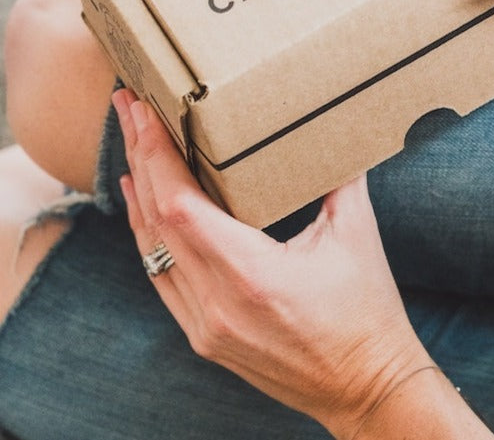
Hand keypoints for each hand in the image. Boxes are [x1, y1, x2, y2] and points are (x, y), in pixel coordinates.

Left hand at [114, 89, 430, 439]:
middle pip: (156, 220)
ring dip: (138, 193)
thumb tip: (334, 126)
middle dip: (139, 157)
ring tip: (130, 143)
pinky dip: (149, 235)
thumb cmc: (367, 310)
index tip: (144, 112)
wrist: (365, 386)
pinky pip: (163, 277)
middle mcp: (216, 304)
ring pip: (151, 250)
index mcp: (252, 274)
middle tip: (127, 107)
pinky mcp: (205, 336)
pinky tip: (145, 204)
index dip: (156, 155)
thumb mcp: (357, 233)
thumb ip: (340, 175)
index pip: (179, 205)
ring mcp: (205, 325)